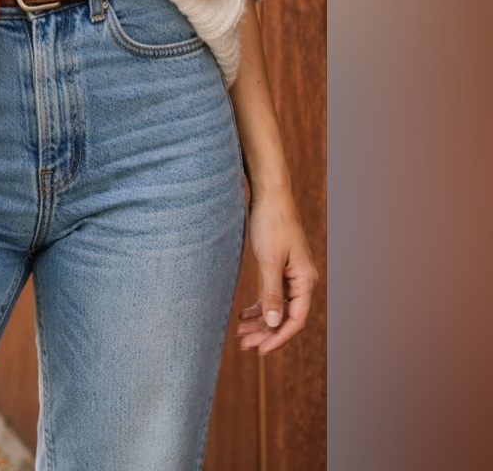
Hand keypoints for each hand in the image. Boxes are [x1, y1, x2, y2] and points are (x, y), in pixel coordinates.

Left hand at [235, 190, 317, 354]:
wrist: (270, 195)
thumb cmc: (271, 224)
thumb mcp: (268, 260)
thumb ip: (270, 293)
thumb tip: (272, 323)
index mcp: (305, 281)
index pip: (295, 320)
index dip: (277, 337)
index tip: (258, 350)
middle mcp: (303, 280)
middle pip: (286, 316)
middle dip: (265, 333)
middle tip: (243, 345)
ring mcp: (292, 274)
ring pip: (277, 306)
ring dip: (260, 321)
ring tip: (240, 334)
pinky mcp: (281, 267)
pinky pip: (272, 294)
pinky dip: (259, 305)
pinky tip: (244, 315)